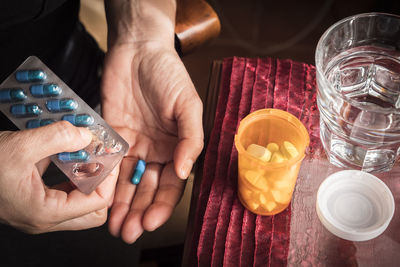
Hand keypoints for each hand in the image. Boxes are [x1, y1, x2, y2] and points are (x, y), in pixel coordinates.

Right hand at [0, 121, 117, 232]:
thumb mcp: (20, 147)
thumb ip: (57, 137)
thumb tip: (87, 135)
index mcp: (46, 212)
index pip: (98, 202)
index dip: (109, 177)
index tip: (110, 154)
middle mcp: (46, 218)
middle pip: (94, 209)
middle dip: (103, 181)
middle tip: (101, 157)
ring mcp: (40, 212)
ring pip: (81, 201)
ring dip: (88, 177)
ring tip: (86, 152)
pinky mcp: (35, 201)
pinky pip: (65, 192)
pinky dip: (72, 174)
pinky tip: (66, 154)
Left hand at [101, 43, 203, 242]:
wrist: (138, 50)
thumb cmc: (169, 75)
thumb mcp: (189, 105)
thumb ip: (191, 139)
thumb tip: (185, 172)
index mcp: (178, 147)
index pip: (173, 184)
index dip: (162, 205)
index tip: (150, 222)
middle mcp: (156, 151)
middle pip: (148, 189)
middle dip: (139, 212)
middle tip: (128, 232)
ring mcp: (133, 145)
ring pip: (127, 183)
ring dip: (121, 206)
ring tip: (114, 227)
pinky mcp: (112, 137)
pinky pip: (108, 164)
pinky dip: (104, 183)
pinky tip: (99, 200)